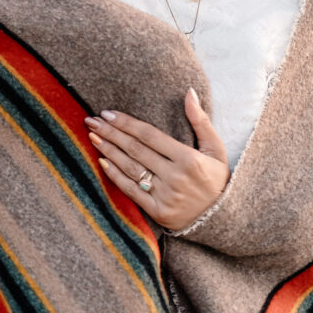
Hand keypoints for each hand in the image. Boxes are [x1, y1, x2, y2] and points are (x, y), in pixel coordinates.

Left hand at [84, 88, 229, 232]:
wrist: (222, 220)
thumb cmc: (216, 179)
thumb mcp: (215, 149)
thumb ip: (200, 120)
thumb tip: (189, 92)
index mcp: (188, 158)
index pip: (149, 135)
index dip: (126, 123)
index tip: (107, 113)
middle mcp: (175, 177)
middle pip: (135, 149)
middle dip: (111, 133)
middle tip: (91, 120)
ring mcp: (166, 196)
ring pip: (130, 168)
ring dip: (109, 151)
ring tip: (92, 136)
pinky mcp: (158, 212)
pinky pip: (131, 191)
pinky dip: (115, 175)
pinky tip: (102, 161)